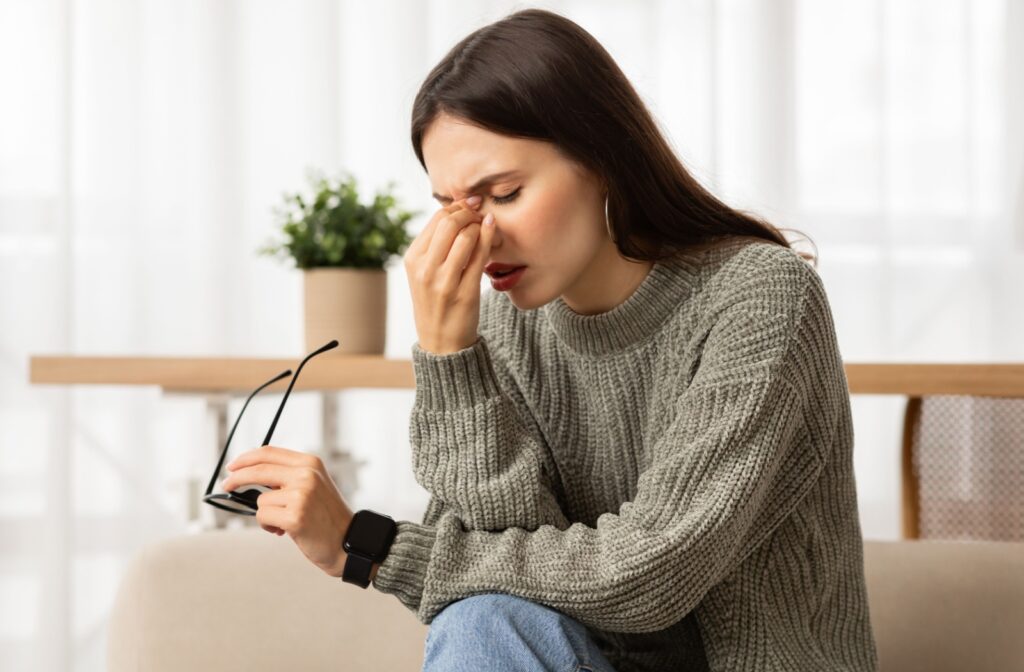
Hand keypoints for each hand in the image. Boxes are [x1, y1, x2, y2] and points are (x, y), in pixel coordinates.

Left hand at [222, 446, 353, 577]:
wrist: (347, 542)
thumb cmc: (326, 517)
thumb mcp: (313, 486)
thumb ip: (287, 477)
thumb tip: (250, 476)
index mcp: (310, 463)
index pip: (269, 452)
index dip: (246, 458)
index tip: (233, 466)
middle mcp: (306, 475)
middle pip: (258, 470)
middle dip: (236, 478)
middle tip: (226, 485)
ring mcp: (301, 495)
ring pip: (260, 500)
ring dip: (266, 514)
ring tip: (283, 523)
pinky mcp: (295, 516)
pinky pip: (263, 517)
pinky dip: (268, 526)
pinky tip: (284, 531)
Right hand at [404, 194, 496, 353]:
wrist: (441, 342)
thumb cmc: (436, 302)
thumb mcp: (424, 273)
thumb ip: (435, 245)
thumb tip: (456, 209)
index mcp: (413, 260)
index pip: (436, 219)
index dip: (456, 207)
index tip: (470, 205)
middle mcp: (425, 270)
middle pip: (449, 223)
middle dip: (469, 212)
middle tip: (479, 213)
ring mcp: (444, 282)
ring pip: (465, 237)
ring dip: (480, 225)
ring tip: (486, 226)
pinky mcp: (465, 292)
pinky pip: (480, 256)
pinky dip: (488, 238)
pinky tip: (492, 231)